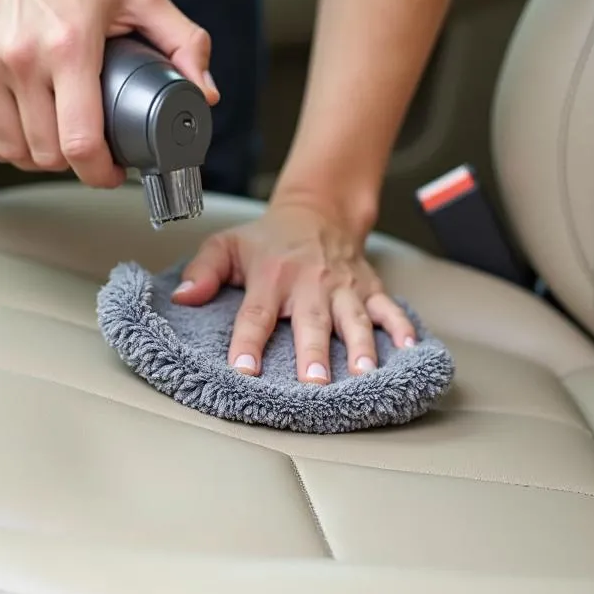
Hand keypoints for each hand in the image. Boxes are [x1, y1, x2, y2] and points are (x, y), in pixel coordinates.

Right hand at [0, 0, 217, 186]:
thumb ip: (182, 42)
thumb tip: (204, 93)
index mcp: (71, 45)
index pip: (79, 142)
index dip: (99, 172)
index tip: (112, 171)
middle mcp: (22, 58)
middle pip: (45, 153)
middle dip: (74, 165)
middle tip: (92, 151)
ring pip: (10, 148)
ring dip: (38, 158)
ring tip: (59, 142)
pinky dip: (0, 145)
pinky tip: (22, 135)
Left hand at [172, 202, 416, 382]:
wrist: (317, 210)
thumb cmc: (268, 239)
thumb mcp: (226, 245)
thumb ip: (202, 271)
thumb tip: (182, 297)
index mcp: (271, 278)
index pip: (256, 315)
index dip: (248, 342)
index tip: (244, 369)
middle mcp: (310, 283)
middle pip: (311, 322)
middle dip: (313, 354)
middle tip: (314, 383)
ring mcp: (344, 287)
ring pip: (354, 319)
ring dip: (361, 347)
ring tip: (365, 375)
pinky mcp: (369, 288)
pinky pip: (389, 308)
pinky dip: (402, 327)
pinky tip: (410, 348)